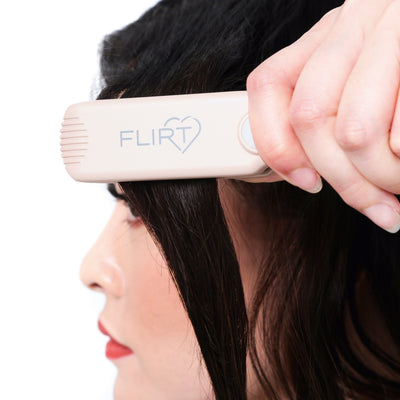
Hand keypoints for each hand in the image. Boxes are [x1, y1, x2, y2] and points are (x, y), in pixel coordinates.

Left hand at [247, 0, 399, 232]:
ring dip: (378, 175)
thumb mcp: (361, 73)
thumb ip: (327, 110)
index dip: (276, 145)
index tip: (306, 182)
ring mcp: (390, 29)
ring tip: (397, 183)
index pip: (266, 86)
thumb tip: (305, 173)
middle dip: (342, 180)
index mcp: (325, 37)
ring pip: (353, 130)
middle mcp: (351, 26)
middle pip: (307, 118)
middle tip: (373, 203)